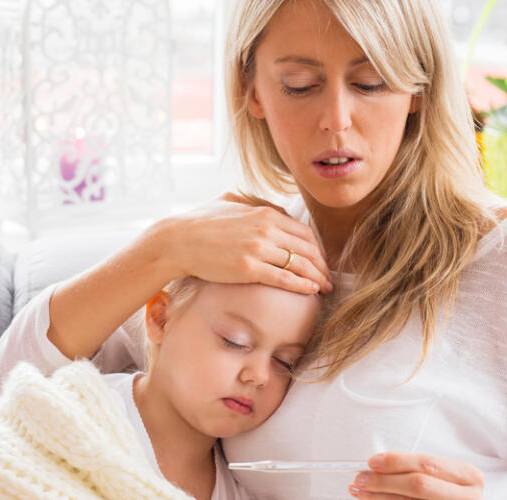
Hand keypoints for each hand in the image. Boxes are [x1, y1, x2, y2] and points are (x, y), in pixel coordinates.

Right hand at [156, 192, 331, 294]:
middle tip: (329, 278)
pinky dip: (301, 285)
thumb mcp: (231, 202)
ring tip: (325, 288)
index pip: (303, 232)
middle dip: (321, 266)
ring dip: (317, 278)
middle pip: (307, 249)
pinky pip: (284, 278)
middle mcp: (266, 229)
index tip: (319, 261)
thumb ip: (256, 204)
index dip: (316, 249)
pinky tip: (311, 291)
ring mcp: (258, 249)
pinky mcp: (248, 269)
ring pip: (299, 264)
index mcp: (265, 213)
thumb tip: (275, 210)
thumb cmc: (200, 222)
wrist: (177, 241)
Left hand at [348, 452, 485, 499]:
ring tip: (360, 488)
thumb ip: (417, 467)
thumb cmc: (451, 494)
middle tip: (361, 476)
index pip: (427, 464)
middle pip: (418, 484)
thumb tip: (377, 464)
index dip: (396, 461)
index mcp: (470, 476)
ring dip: (378, 495)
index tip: (373, 461)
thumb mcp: (446, 475)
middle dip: (384, 479)